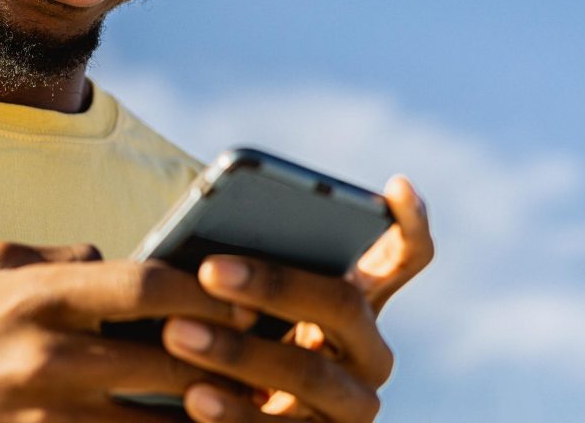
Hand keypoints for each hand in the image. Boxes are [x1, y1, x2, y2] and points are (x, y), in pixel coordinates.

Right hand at [0, 241, 252, 422]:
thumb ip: (60, 259)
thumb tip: (120, 255)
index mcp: (40, 296)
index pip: (146, 284)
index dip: (208, 289)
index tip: (248, 292)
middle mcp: (49, 357)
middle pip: (168, 357)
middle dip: (231, 359)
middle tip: (282, 358)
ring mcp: (48, 416)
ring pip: (160, 422)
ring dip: (214, 417)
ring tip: (261, 408)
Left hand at [162, 175, 433, 420]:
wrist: (222, 421)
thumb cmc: (229, 344)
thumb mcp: (241, 306)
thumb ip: (246, 273)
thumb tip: (203, 244)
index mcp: (360, 304)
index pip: (406, 257)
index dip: (410, 223)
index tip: (397, 184)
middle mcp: (370, 355)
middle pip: (342, 304)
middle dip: (274, 284)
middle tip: (208, 268)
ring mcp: (351, 407)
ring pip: (308, 372)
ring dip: (238, 352)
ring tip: (175, 331)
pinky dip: (234, 413)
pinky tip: (193, 396)